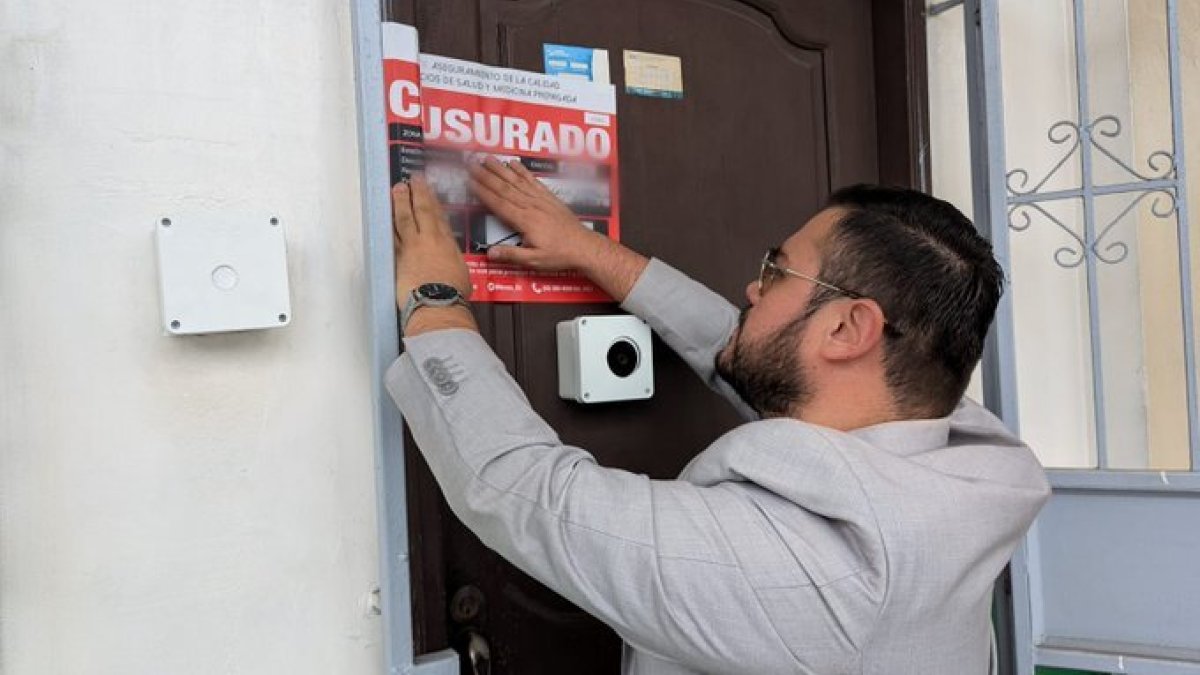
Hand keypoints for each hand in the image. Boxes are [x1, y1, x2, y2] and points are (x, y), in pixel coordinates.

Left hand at [392, 176, 471, 308]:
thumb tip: (451, 264)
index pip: (439, 216)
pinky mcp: (397, 258)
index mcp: (447, 243)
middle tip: (412, 179)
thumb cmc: (453, 293)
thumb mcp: (462, 273)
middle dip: (417, 193)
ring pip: (403, 219)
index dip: (433, 200)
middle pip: (422, 211)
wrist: (438, 303)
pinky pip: (392, 236)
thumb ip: (453, 263)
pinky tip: (385, 216)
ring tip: (397, 189)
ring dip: (400, 202)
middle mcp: (429, 240)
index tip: (428, 189)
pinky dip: (388, 224)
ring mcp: (411, 247)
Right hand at [467, 158, 602, 271]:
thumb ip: (511, 255)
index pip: (499, 203)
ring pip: (517, 181)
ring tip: (488, 158)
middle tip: (472, 164)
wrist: (583, 246)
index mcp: (525, 221)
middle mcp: (531, 206)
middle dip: (486, 175)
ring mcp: (540, 200)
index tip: (470, 182)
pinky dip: (522, 171)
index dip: (483, 192)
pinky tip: (513, 163)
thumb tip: (490, 253)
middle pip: (504, 188)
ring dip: (501, 169)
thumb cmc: (559, 255)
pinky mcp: (549, 198)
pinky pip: (533, 181)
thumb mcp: (534, 260)